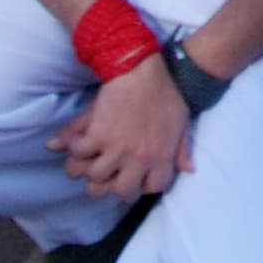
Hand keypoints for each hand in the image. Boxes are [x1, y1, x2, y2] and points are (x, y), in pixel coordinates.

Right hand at [48, 57, 191, 199]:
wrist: (142, 70)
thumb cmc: (165, 93)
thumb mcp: (181, 123)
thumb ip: (183, 150)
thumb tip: (188, 169)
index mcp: (162, 157)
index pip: (151, 189)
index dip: (140, 183)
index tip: (131, 174)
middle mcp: (139, 159)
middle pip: (120, 191)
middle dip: (111, 184)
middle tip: (106, 170)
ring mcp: (117, 149)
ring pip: (94, 177)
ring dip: (88, 168)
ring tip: (87, 158)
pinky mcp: (98, 134)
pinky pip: (79, 154)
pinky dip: (75, 148)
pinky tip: (79, 140)